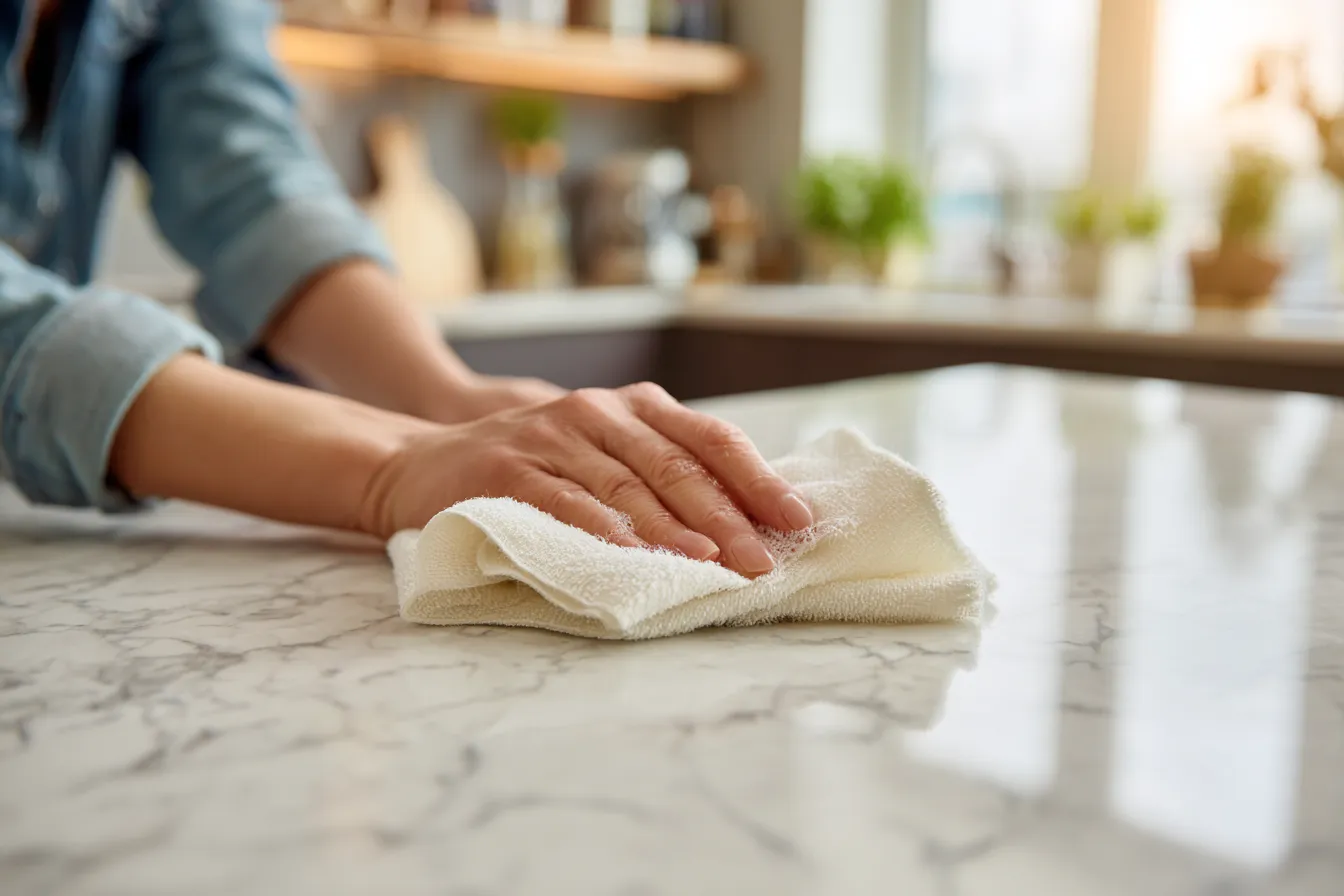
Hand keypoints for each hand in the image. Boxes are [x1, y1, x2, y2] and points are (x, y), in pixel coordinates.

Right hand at [359, 382, 814, 576]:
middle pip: (676, 466)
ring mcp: (551, 437)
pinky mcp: (509, 470)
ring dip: (674, 528)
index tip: (797, 519)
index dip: (756, 478)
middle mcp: (596, 412)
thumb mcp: (599, 454)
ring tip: (714, 563)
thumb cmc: (530, 469)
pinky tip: (635, 556)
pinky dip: (604, 531)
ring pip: (627, 485)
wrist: (421, 463)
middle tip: (764, 561)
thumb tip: (748, 518)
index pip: (708, 439)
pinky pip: (566, 502)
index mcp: (631, 408)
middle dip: (727, 517)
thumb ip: (658, 472)